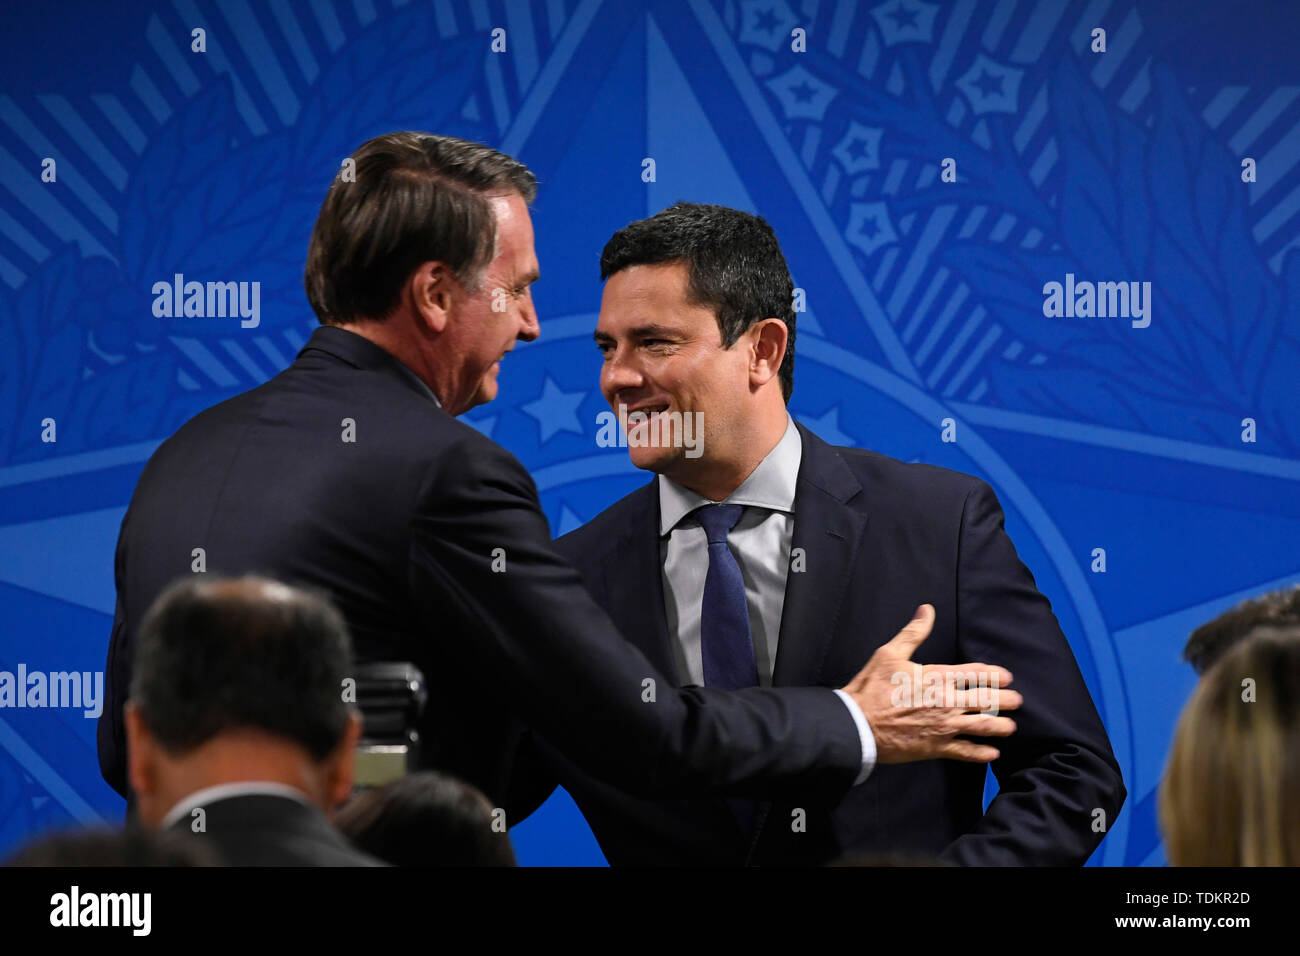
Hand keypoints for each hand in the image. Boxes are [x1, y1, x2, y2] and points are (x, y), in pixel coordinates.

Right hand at [840, 604, 1021, 763]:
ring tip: (1011, 727)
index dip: (995, 675)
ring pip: (982, 726)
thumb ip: (913, 632)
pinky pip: (966, 751)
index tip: (1007, 677)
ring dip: (1000, 726)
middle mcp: (946, 701)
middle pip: (986, 700)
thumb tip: (927, 610)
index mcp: (937, 677)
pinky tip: (992, 753)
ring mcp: (943, 726)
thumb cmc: (872, 688)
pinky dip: (982, 753)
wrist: (857, 724)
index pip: (976, 673)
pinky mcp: (936, 747)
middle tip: (1017, 701)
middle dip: (1006, 701)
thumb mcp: (890, 653)